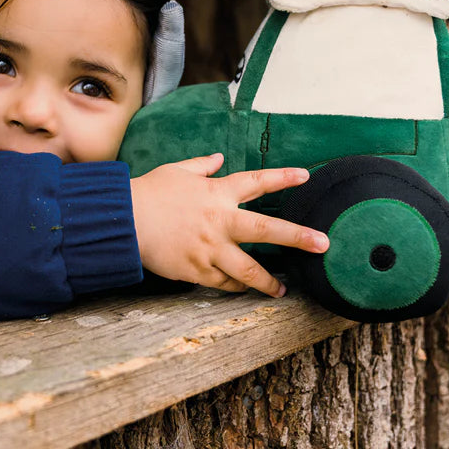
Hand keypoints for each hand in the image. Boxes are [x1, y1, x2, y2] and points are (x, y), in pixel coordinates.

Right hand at [129, 153, 328, 296]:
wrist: (126, 220)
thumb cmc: (150, 192)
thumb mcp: (177, 172)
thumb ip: (202, 166)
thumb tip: (218, 158)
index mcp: (217, 193)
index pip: (257, 182)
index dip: (282, 178)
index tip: (305, 176)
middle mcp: (220, 221)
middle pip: (268, 230)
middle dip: (299, 237)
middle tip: (323, 244)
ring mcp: (211, 249)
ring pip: (249, 270)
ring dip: (269, 281)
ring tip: (282, 289)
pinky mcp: (197, 270)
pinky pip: (223, 283)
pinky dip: (234, 286)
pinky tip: (242, 289)